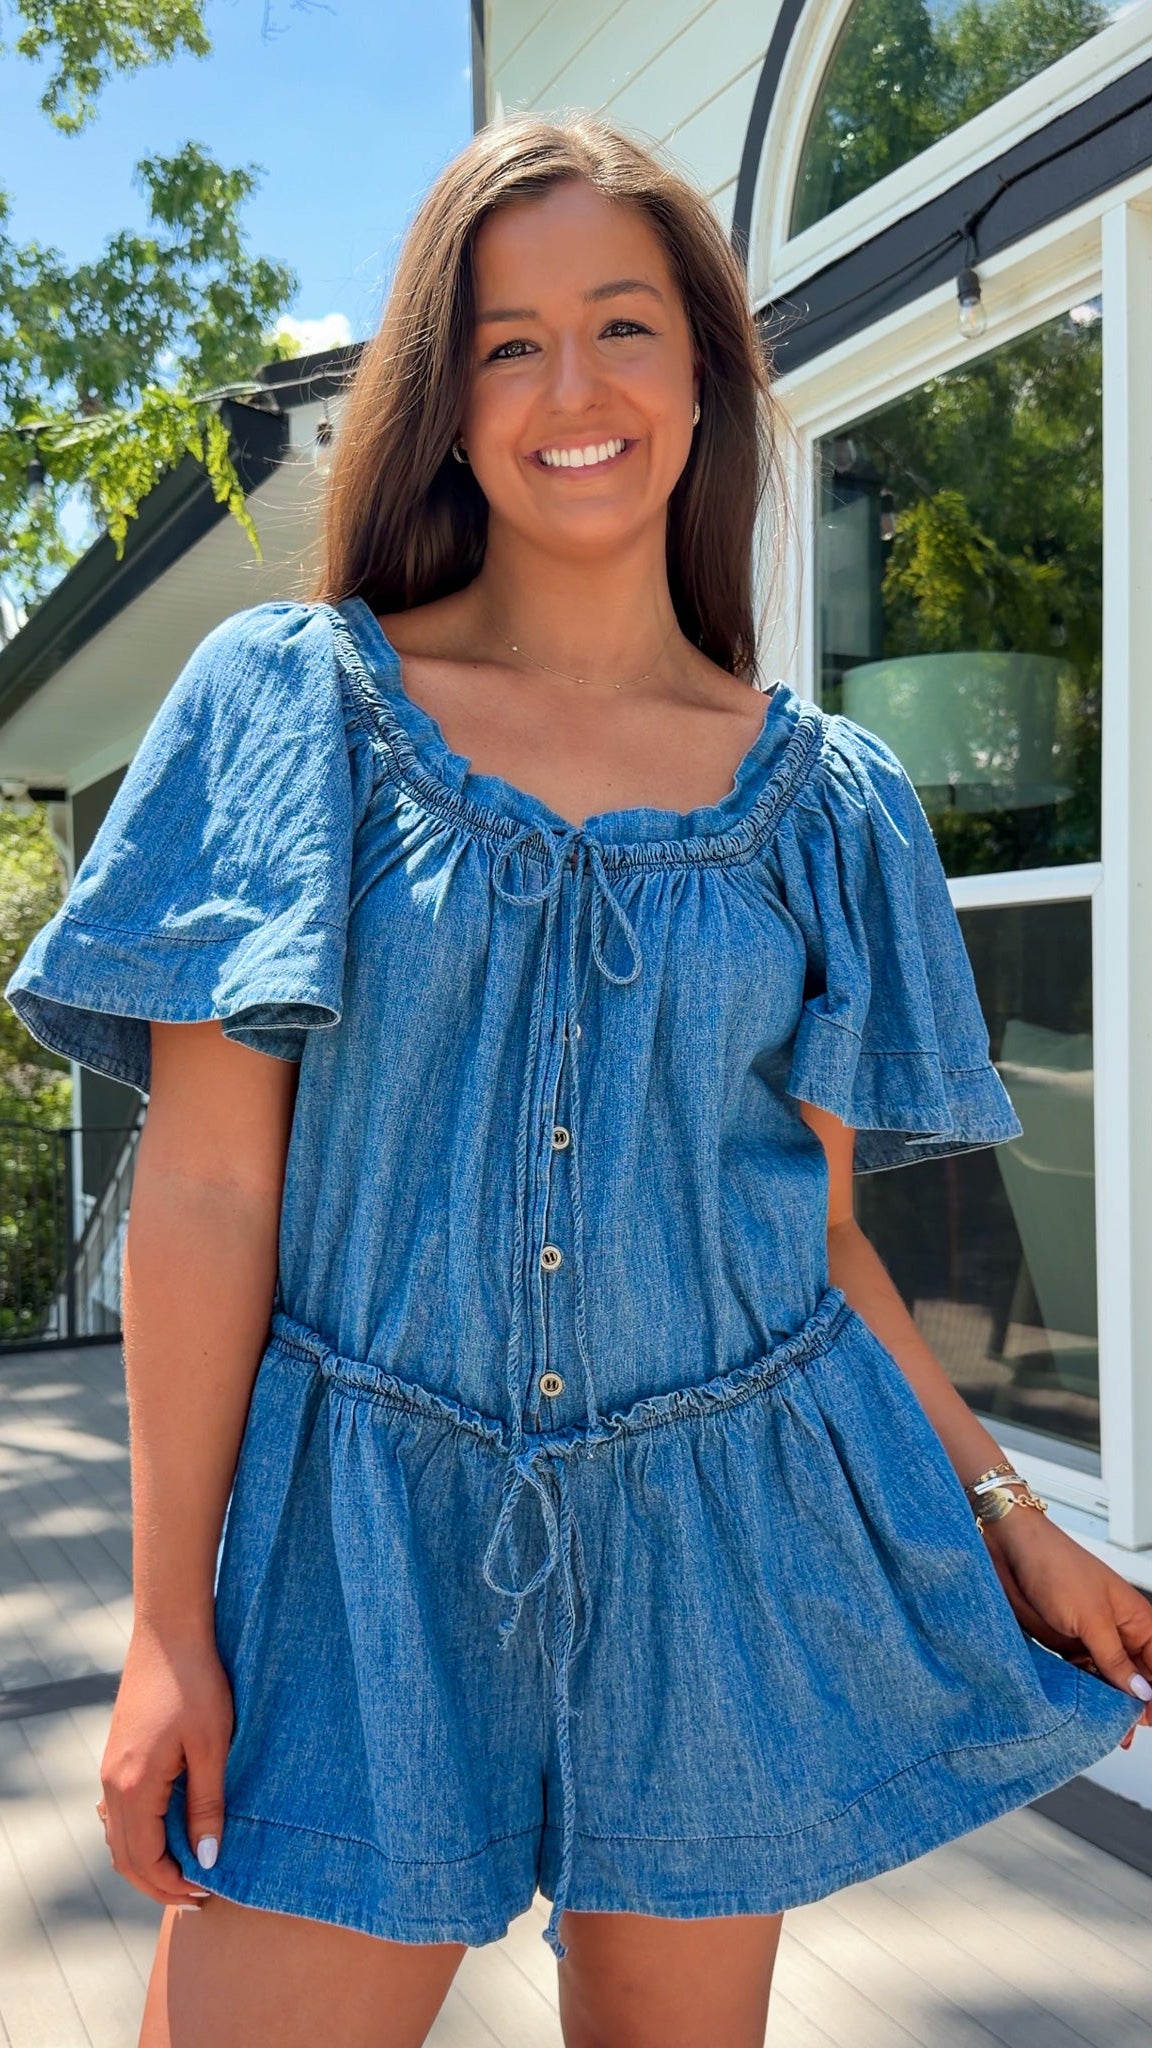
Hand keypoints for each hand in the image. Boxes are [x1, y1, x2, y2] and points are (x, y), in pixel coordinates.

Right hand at [99, 1617, 233, 1906]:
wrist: (170, 1632)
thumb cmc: (197, 1683)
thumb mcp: (211, 1747)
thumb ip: (208, 1805)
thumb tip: (206, 1861)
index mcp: (134, 1786)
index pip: (145, 1860)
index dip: (172, 1886)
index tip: (205, 1896)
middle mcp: (113, 1783)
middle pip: (125, 1857)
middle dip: (158, 1883)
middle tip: (197, 1897)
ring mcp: (110, 1769)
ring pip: (119, 1836)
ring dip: (147, 1862)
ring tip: (185, 1871)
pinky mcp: (117, 1755)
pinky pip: (120, 1812)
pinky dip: (139, 1835)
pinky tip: (167, 1832)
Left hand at [983, 1507, 1151, 1750]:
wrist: (1011, 1549)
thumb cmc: (1056, 1565)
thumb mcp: (1091, 1617)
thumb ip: (1115, 1658)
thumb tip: (1141, 1692)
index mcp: (1137, 1620)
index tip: (1146, 1721)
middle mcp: (1118, 1632)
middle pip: (1138, 1679)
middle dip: (1135, 1707)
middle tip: (1125, 1734)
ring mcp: (1092, 1639)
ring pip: (1110, 1682)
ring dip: (1109, 1703)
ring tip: (1107, 1730)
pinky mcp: (1067, 1644)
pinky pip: (1083, 1676)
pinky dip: (1086, 1692)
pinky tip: (1083, 1710)